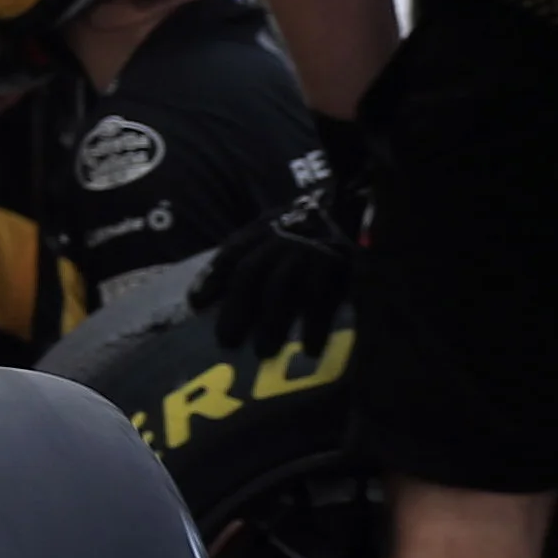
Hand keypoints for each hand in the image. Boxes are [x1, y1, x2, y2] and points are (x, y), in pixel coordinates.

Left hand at [192, 113, 367, 356]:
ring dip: (271, 323)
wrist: (361, 205)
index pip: (232, 251)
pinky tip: (309, 349)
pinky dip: (314, 325)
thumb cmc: (311, 229)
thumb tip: (209, 296)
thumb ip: (249, 256)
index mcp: (265, 226)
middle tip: (226, 342)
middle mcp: (283, 235)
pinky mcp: (339, 261)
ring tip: (263, 352)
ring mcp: (310, 248)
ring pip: (282, 289)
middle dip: (237, 309)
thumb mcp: (276, 232)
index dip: (212, 278)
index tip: (196, 305)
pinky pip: (321, 298)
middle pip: (252, 274)